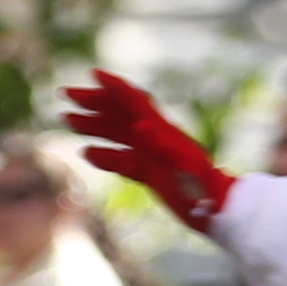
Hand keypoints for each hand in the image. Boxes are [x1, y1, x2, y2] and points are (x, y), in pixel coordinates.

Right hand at [67, 71, 231, 230]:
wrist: (222, 212)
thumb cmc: (206, 192)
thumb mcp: (186, 169)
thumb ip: (164, 147)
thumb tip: (141, 126)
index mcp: (164, 132)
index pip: (135, 102)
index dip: (115, 87)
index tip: (94, 73)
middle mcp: (157, 139)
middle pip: (120, 113)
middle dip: (93, 102)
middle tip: (65, 94)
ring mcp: (154, 156)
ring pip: (118, 134)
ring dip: (93, 125)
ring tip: (67, 120)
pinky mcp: (153, 173)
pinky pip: (123, 160)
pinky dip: (104, 155)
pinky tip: (86, 154)